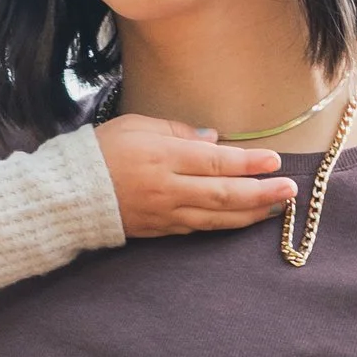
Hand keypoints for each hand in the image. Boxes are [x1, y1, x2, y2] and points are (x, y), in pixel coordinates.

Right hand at [94, 111, 297, 237]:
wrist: (67, 196)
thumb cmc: (100, 152)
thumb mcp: (136, 126)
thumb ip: (177, 131)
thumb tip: (214, 141)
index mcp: (163, 157)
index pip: (216, 162)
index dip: (248, 164)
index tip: (274, 161)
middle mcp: (168, 189)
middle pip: (224, 194)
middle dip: (261, 193)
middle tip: (289, 190)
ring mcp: (165, 214)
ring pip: (217, 217)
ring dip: (250, 214)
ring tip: (277, 208)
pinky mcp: (160, 231)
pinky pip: (200, 228)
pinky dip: (224, 224)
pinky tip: (243, 219)